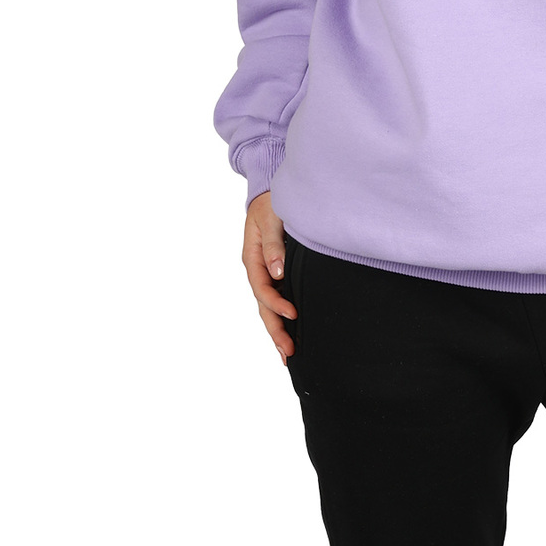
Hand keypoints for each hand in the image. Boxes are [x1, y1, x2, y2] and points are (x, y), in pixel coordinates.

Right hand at [243, 190, 297, 364]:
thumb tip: (276, 271)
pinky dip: (280, 315)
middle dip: (275, 329)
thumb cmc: (271, 202)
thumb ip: (272, 243)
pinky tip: (290, 330)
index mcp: (252, 257)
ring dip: (277, 329)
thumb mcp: (270, 217)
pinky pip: (276, 297)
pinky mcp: (276, 272)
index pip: (262, 287)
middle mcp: (258, 269)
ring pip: (268, 306)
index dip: (276, 303)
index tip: (293, 313)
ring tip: (287, 352)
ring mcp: (266, 272)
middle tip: (288, 352)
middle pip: (263, 305)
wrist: (271, 192)